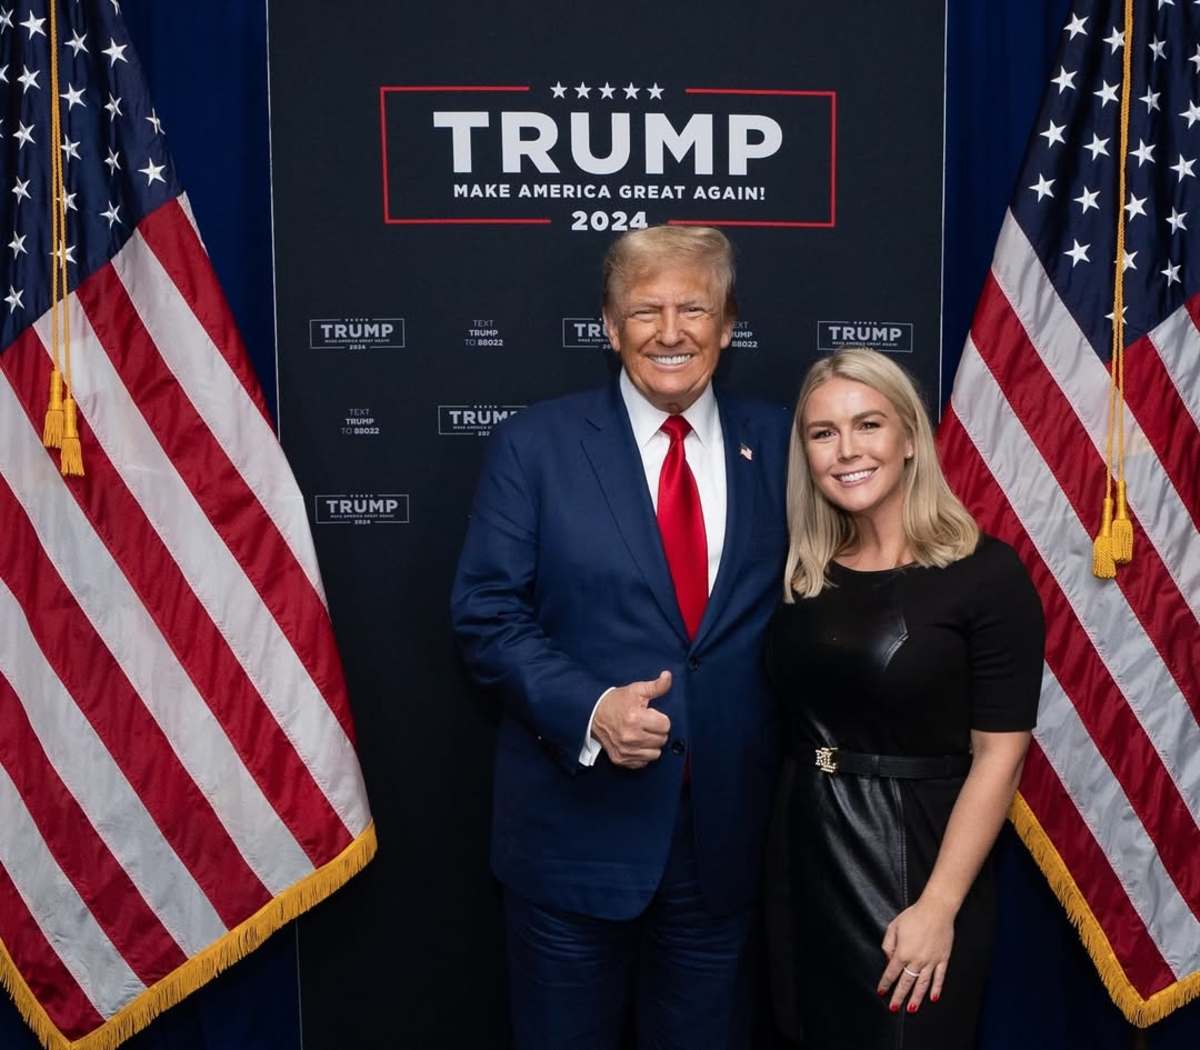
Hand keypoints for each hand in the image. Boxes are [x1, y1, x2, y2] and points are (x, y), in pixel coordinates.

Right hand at [590, 671, 671, 768]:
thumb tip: (668, 676)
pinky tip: (636, 744)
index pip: (665, 725)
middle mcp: (630, 737)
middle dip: (657, 731)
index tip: (651, 715)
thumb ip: (656, 686)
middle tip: (646, 724)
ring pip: (655, 754)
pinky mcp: (620, 759)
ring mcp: (625, 750)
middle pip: (662, 740)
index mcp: (635, 718)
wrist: (593, 714)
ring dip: (652, 744)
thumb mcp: (636, 690)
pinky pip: (643, 762)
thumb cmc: (616, 702)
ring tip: (642, 734)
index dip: (660, 719)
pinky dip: (642, 754)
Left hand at [877, 897, 954, 1013]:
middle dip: (899, 997)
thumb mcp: (893, 927)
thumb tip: (889, 960)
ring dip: (917, 998)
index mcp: (903, 953)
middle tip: (894, 1008)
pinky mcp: (943, 960)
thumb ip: (888, 945)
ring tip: (912, 1009)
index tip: (881, 992)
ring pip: (923, 984)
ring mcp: (931, 962)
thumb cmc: (913, 916)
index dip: (885, 983)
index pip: (891, 973)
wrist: (936, 910)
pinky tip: (933, 998)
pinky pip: (940, 978)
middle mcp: (917, 961)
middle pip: (906, 983)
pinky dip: (936, 989)